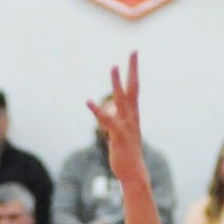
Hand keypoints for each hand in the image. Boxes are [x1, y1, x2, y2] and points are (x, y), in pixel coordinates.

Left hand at [88, 54, 144, 187]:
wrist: (133, 172)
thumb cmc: (126, 152)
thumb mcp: (119, 132)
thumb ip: (113, 118)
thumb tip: (108, 109)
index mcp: (133, 114)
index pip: (134, 89)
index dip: (133, 72)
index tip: (133, 55)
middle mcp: (132, 116)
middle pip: (133, 88)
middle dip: (132, 69)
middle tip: (133, 51)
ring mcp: (127, 125)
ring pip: (122, 100)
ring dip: (117, 83)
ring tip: (113, 67)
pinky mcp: (118, 136)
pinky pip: (107, 121)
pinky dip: (98, 111)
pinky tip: (88, 102)